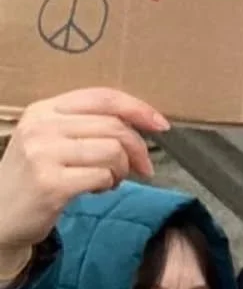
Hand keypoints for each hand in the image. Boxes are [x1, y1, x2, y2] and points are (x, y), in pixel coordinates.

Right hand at [0, 89, 168, 284]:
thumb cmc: (34, 177)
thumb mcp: (51, 140)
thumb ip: (88, 125)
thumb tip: (143, 123)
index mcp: (43, 109)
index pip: (103, 97)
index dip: (138, 108)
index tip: (161, 125)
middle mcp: (41, 127)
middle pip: (114, 126)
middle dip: (138, 149)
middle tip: (141, 168)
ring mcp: (43, 154)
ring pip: (113, 151)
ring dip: (121, 171)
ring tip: (107, 181)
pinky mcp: (51, 184)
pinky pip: (102, 177)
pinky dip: (109, 185)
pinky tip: (95, 191)